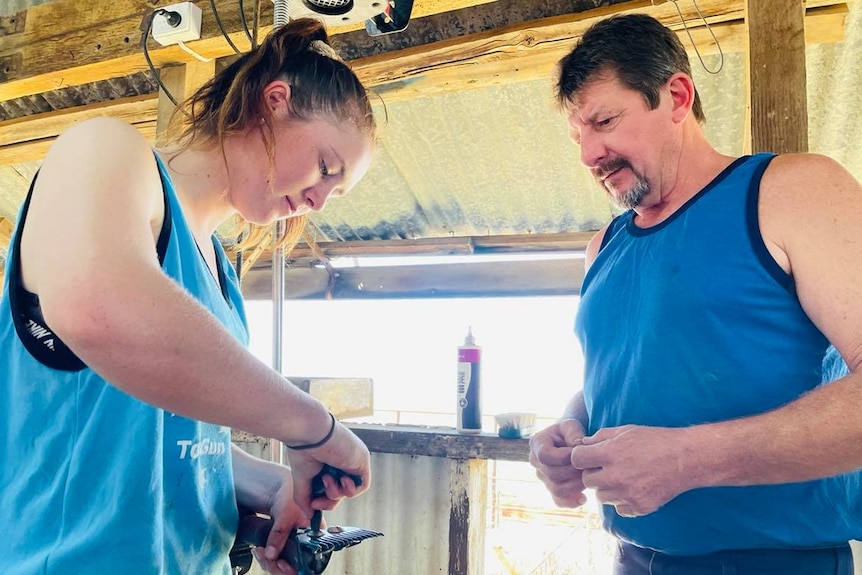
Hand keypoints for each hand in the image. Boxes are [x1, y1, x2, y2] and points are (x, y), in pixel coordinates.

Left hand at [251, 470, 304, 574]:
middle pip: (295, 567)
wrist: (278, 488)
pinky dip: (266, 558)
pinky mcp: (283, 545)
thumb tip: (271, 554)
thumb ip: (279, 534)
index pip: (309, 560)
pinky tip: (259, 550)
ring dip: (269, 563)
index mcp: (314, 535)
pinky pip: (276, 560)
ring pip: (283, 565)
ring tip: (260, 551)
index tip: (282, 564)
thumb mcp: (285, 513)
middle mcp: (306, 543)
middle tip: (267, 557)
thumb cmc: (289, 493)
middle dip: (278, 566)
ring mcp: (294, 545)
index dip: (295, 567)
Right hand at [286, 420, 370, 517]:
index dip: (323, 501)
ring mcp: (352, 461)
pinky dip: (351, 489)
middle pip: (340, 492)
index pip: (330, 488)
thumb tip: (309, 515)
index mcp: (327, 463)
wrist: (311, 433)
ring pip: (350, 490)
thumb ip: (305, 499)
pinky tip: (341, 479)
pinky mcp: (362, 460)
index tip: (313, 505)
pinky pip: (363, 485)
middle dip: (328, 500)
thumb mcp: (302, 479)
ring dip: (337, 493)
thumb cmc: (303, 450)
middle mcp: (341, 462)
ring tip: (327, 479)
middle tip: (316, 502)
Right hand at [529, 419, 587, 507]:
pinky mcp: (551, 487)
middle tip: (590, 466)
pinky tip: (584, 498)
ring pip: (556, 489)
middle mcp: (535, 461)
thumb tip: (577, 446)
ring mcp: (542, 476)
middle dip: (574, 472)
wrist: (570, 438)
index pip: (545, 456)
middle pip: (551, 474)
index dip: (563, 457)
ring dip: (576, 485)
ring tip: (588, 477)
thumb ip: (574, 432)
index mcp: (537, 443)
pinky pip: (558, 500)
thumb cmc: (571, 430)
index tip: (578, 452)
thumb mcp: (572, 425)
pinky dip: (571, 502)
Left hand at [571, 425, 691, 516]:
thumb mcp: (626, 431)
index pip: (577, 459)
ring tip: (624, 477)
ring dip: (608, 488)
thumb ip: (600, 437)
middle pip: (587, 480)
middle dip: (594, 473)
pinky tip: (634, 488)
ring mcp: (627, 494)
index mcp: (610, 454)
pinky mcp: (639, 507)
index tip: (590, 456)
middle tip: (608, 467)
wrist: (685, 459)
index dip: (582, 457)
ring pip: (602, 497)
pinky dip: (623, 501)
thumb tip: (582, 444)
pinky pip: (619, 509)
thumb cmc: (655, 441)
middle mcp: (616, 476)